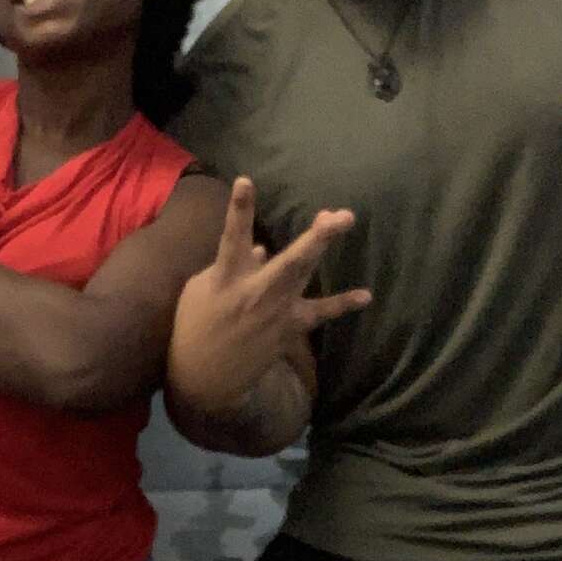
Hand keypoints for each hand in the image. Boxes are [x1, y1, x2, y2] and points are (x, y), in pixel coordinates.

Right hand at [168, 178, 370, 420]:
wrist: (204, 379)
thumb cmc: (195, 326)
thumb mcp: (200, 290)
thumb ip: (233, 266)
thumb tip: (260, 249)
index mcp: (225, 278)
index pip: (231, 238)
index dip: (239, 211)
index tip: (245, 181)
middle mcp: (254, 292)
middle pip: (290, 261)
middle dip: (315, 238)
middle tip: (338, 215)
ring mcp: (275, 311)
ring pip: (305, 274)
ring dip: (323, 247)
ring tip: (345, 220)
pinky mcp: (288, 328)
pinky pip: (320, 313)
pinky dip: (342, 304)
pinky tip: (366, 296)